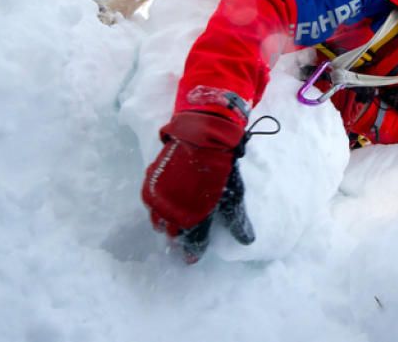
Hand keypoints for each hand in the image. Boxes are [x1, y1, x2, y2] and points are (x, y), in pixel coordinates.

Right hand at [141, 110, 255, 262]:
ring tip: (170, 227)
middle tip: (183, 241)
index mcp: (196, 218)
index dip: (193, 252)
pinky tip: (160, 209)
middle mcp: (175, 211)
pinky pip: (149, 204)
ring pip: (158, 221)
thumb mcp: (234, 196)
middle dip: (179, 239)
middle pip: (174, 234)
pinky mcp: (153, 182)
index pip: (193, 243)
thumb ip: (237, 221)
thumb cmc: (221, 169)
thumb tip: (247, 242)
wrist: (201, 138)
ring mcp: (162, 197)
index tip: (192, 258)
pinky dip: (155, 210)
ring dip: (165, 226)